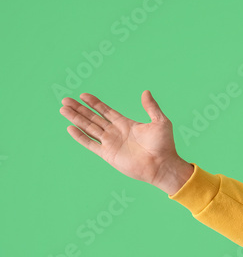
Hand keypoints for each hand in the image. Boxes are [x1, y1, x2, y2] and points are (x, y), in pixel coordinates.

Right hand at [59, 91, 192, 193]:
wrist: (162, 165)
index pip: (106, 111)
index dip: (94, 103)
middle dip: (79, 109)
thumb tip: (146, 92)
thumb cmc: (164, 145)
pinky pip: (90, 144)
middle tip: (65, 100)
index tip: (83, 95)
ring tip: (63, 109)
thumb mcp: (160, 122)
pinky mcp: (108, 154)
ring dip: (76, 119)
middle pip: (93, 117)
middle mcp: (116, 132)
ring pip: (89, 127)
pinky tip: (70, 128)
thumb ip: (151, 107)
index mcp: (126, 124)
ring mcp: (111, 143)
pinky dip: (80, 136)